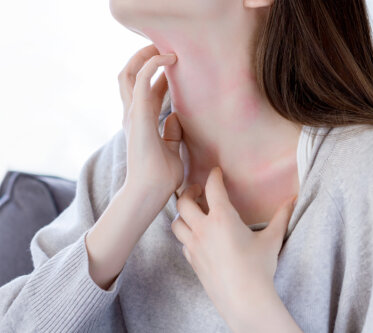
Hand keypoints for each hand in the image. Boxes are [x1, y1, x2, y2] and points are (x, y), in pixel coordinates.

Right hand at [118, 43, 183, 198]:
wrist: (150, 192)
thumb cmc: (160, 177)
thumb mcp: (171, 150)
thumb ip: (171, 133)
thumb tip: (175, 118)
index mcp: (141, 123)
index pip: (146, 92)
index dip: (158, 76)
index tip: (173, 65)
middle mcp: (133, 116)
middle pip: (129, 77)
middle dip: (143, 59)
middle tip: (161, 47)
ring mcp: (132, 115)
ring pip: (129, 73)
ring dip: (144, 56)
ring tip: (159, 46)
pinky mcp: (138, 115)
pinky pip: (141, 80)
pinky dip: (152, 65)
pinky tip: (168, 58)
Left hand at [171, 166, 296, 319]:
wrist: (244, 300)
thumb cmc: (258, 268)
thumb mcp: (272, 239)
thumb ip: (282, 216)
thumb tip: (294, 198)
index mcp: (222, 218)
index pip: (212, 188)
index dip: (213, 176)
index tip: (216, 172)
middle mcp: (203, 229)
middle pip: (183, 202)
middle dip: (189, 191)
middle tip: (198, 190)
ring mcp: (194, 246)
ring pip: (177, 223)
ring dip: (182, 214)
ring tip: (193, 212)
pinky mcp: (192, 261)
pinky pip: (182, 242)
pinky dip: (186, 234)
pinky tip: (197, 236)